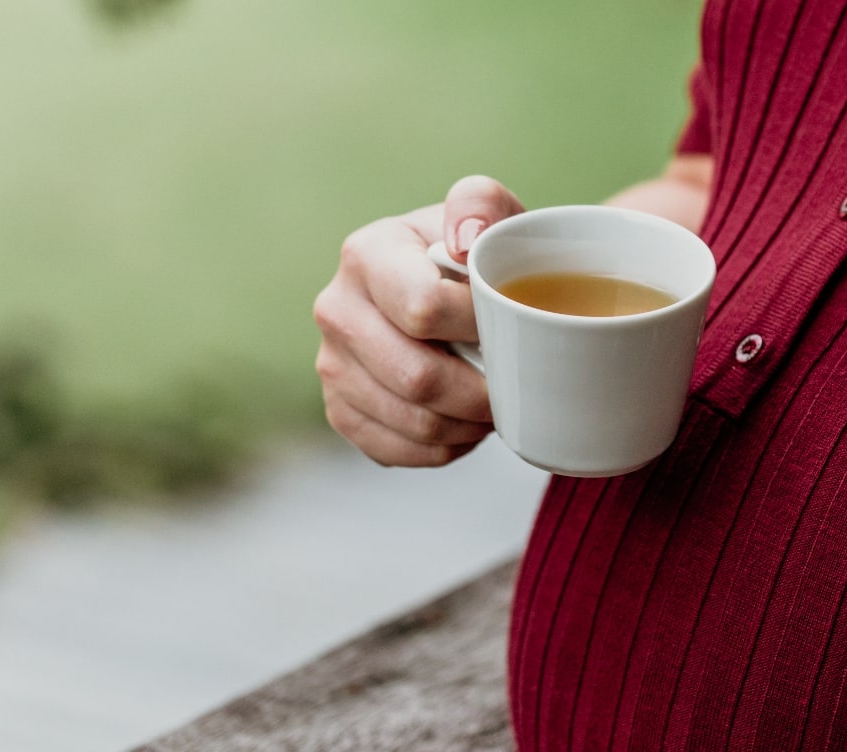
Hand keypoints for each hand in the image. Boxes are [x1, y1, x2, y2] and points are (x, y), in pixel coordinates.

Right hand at [313, 176, 522, 465]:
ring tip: (494, 402)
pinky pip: (398, 451)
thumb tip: (465, 239)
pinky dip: (444, 448)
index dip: (479, 328)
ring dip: (468, 424)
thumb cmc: (479, 255)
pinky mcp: (341, 411)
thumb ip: (482, 204)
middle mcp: (337, 309)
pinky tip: (463, 422)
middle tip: (514, 383)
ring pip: (413, 421)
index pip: (423, 310)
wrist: (455, 293)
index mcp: (367, 253)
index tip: (511, 325)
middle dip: (480, 390)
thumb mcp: (490, 214)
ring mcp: (332, 365)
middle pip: (417, 377)